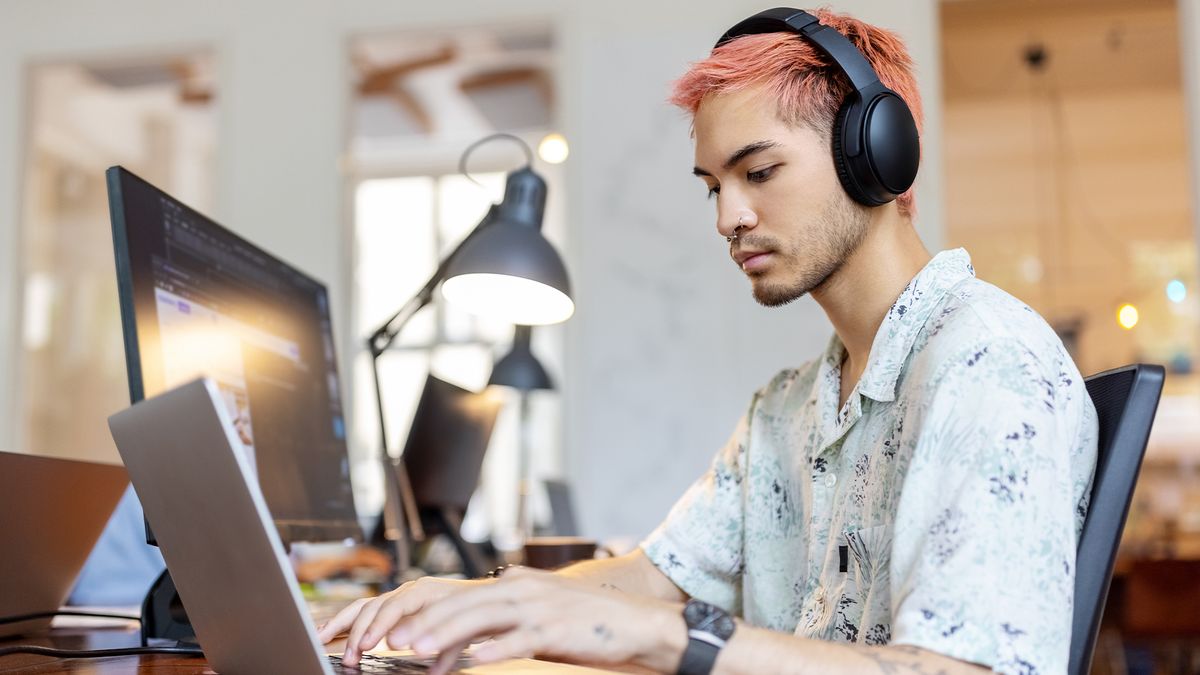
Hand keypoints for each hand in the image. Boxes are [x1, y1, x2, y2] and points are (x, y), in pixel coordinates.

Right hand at [316, 576, 488, 665]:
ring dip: (344, 626)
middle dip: (359, 631)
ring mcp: (397, 597)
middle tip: (352, 656)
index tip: (368, 644)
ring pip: (364, 607)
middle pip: (375, 606)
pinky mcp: (391, 606)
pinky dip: (344, 621)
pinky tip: (326, 631)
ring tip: (324, 641)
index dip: (380, 625)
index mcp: (426, 591)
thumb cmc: (473, 613)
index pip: (397, 605)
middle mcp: (408, 590)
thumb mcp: (466, 632)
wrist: (482, 598)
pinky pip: (363, 610)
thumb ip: (447, 651)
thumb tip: (432, 672)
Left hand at [382, 567, 684, 673]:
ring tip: (421, 650)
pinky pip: (519, 640)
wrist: (636, 623)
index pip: (463, 597)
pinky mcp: (556, 630)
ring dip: (448, 635)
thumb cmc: (588, 622)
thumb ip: (507, 621)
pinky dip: (494, 649)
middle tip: (396, 641)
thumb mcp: (541, 613)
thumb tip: (471, 642)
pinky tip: (473, 660)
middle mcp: (524, 590)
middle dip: (427, 623)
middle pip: (465, 604)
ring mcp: (539, 609)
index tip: (401, 631)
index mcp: (518, 584)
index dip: (430, 614)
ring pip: (483, 618)